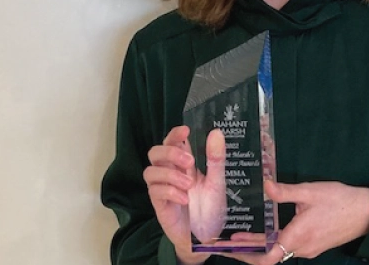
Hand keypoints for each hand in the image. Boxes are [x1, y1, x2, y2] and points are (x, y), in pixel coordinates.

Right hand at [144, 126, 227, 264]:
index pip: (172, 141)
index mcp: (184, 163)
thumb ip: (216, 159)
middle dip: (170, 153)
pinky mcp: (159, 205)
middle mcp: (170, 172)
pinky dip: (170, 192)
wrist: (207, 237)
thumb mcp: (218, 182)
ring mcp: (163, 188)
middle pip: (155, 152)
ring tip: (189, 185)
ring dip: (170, 175)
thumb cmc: (211, 207)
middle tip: (189, 161)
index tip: (186, 130)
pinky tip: (185, 199)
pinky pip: (155, 192)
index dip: (174, 134)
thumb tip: (216, 132)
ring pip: (150, 171)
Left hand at [224, 180, 368, 264]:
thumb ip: (285, 192)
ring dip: (261, 245)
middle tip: (229, 241)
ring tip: (243, 234)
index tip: (231, 247)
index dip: (246, 255)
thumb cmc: (339, 201)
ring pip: (279, 250)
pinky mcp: (315, 245)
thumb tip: (264, 185)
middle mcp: (301, 248)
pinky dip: (274, 241)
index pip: (266, 257)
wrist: (367, 212)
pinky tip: (268, 229)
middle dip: (248, 249)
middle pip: (269, 255)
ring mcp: (309, 248)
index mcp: (297, 236)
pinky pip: (290, 246)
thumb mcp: (310, 191)